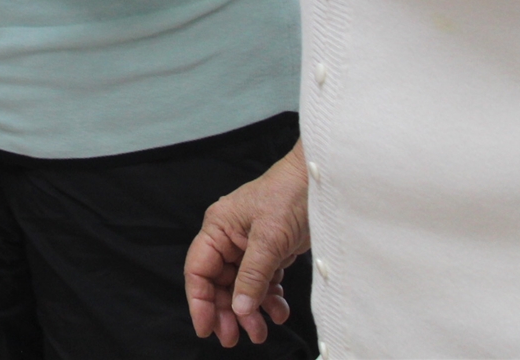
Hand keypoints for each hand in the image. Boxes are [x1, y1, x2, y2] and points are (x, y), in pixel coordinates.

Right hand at [185, 141, 310, 347]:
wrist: (321, 181)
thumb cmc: (290, 196)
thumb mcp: (269, 238)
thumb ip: (252, 276)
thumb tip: (239, 309)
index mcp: (218, 228)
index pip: (198, 270)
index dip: (199, 301)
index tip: (206, 329)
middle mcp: (229, 238)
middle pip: (218, 283)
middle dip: (227, 312)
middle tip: (234, 339)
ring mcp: (249, 246)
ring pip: (241, 286)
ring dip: (250, 310)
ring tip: (261, 332)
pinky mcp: (270, 251)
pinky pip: (262, 282)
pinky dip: (269, 299)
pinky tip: (278, 311)